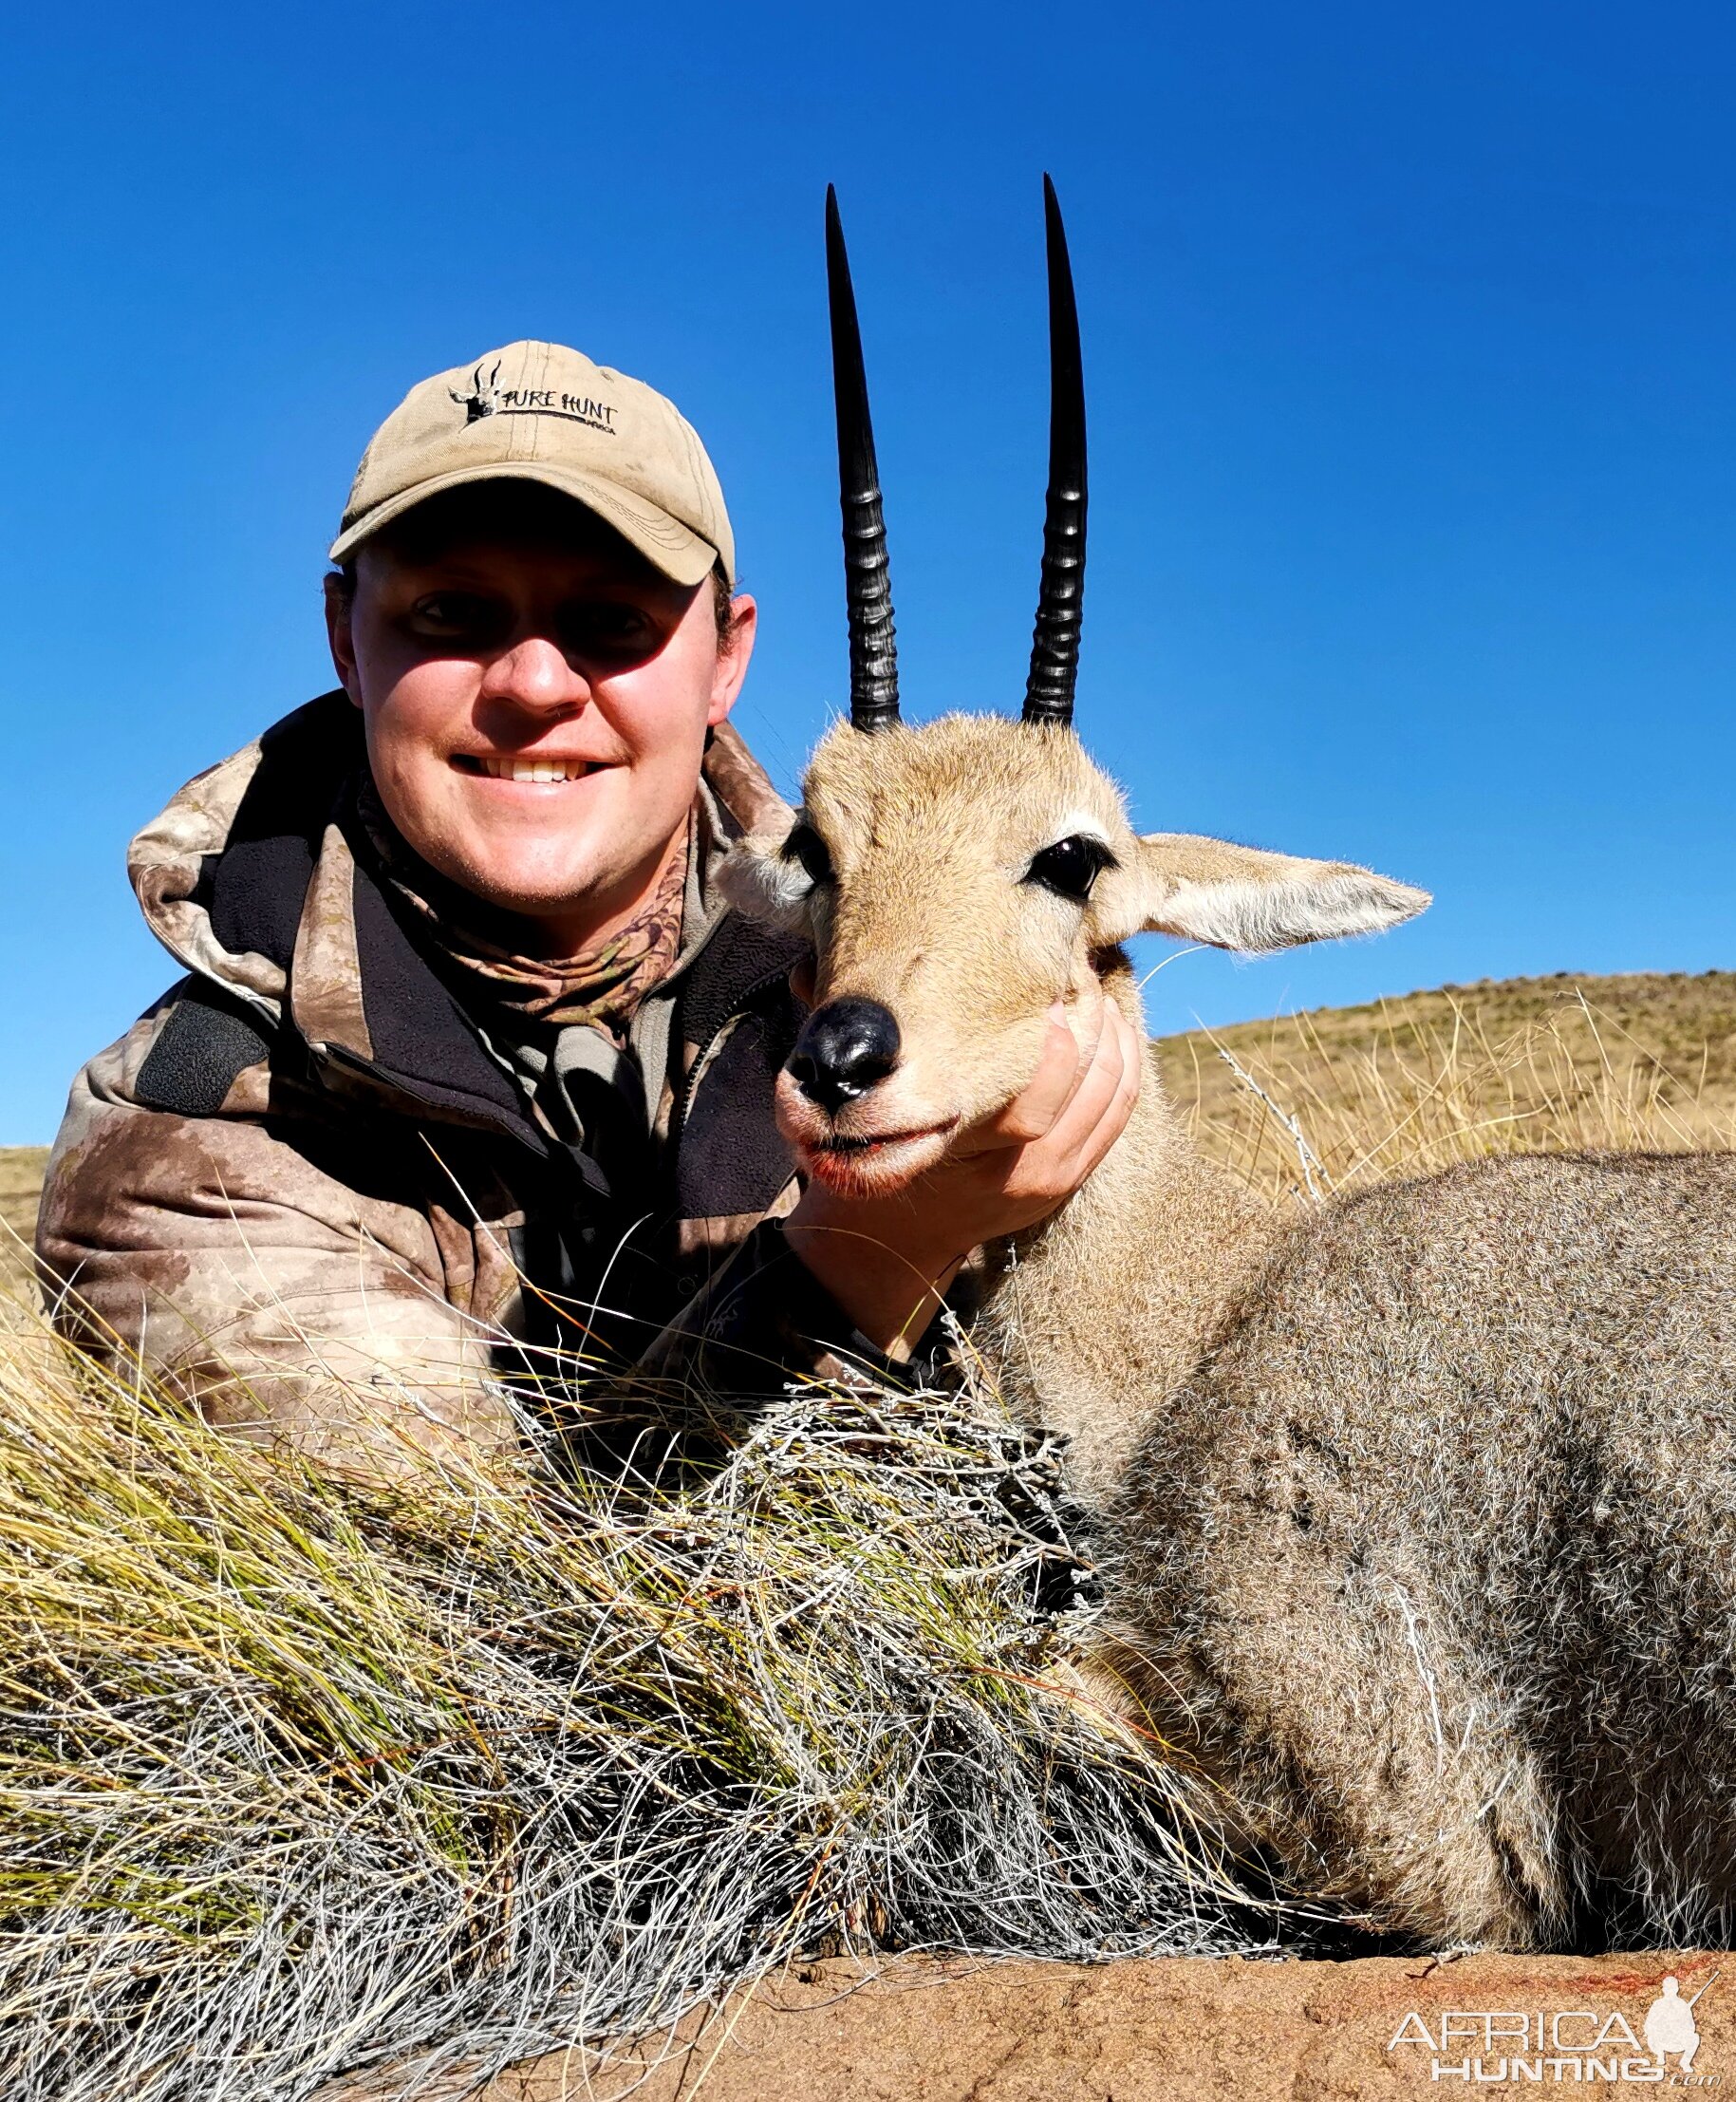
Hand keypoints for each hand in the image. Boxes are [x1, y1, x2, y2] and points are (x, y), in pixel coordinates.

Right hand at [782, 989, 1142, 1355]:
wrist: (892, 1244)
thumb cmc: (865, 1158)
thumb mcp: (848, 1106)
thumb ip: (836, 1038)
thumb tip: (805, 966)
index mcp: (962, 1148)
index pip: (1033, 1092)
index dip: (1052, 1033)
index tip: (1044, 980)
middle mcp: (1016, 1170)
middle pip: (1085, 1082)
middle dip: (1092, 1017)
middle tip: (1079, 969)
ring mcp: (1050, 1181)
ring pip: (1111, 1096)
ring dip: (1116, 1037)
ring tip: (1098, 991)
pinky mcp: (1069, 1184)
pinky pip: (1118, 1118)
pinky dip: (1125, 1069)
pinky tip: (1115, 1031)